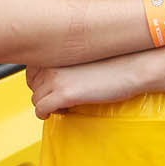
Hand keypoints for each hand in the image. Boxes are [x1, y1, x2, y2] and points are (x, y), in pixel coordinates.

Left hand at [27, 56, 142, 118]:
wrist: (132, 67)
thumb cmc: (114, 62)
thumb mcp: (83, 57)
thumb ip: (65, 64)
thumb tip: (51, 80)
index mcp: (56, 51)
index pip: (31, 70)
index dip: (41, 82)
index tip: (51, 87)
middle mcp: (51, 63)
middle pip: (33, 86)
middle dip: (44, 94)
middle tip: (61, 98)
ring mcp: (55, 78)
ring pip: (36, 99)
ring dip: (48, 104)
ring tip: (66, 104)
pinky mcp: (64, 94)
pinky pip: (41, 110)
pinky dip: (47, 114)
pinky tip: (64, 110)